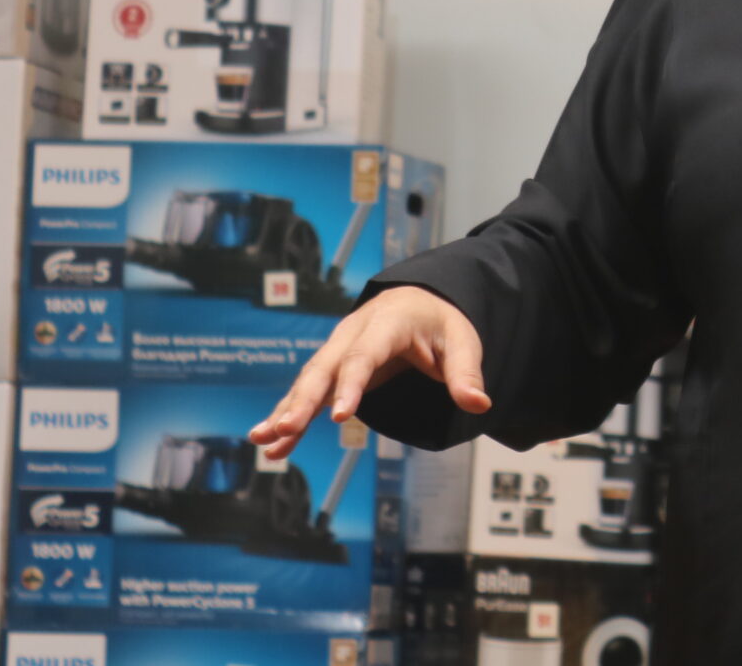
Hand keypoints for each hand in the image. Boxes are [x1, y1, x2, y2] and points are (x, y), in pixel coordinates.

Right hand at [248, 285, 488, 458]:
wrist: (420, 298)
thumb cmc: (441, 321)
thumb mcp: (462, 341)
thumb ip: (466, 373)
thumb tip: (480, 404)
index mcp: (385, 323)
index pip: (364, 356)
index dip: (351, 386)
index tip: (340, 417)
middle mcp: (353, 333)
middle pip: (324, 368)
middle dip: (303, 401)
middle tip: (286, 430)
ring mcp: (338, 349)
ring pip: (308, 381)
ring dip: (285, 410)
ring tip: (261, 440)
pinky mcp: (332, 367)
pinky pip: (307, 392)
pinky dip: (287, 414)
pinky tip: (269, 442)